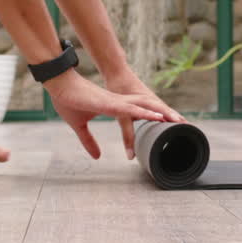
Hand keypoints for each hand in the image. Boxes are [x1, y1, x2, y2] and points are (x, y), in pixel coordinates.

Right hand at [45, 70, 178, 158]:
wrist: (59, 85)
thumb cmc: (68, 101)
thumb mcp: (79, 126)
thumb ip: (89, 141)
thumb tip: (97, 157)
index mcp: (115, 107)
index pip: (138, 112)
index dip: (153, 117)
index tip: (168, 125)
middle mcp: (119, 102)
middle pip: (147, 108)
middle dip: (165, 116)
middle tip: (183, 123)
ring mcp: (116, 102)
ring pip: (144, 107)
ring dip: (160, 114)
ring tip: (177, 120)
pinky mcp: (110, 103)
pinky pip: (131, 108)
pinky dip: (145, 112)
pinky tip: (156, 116)